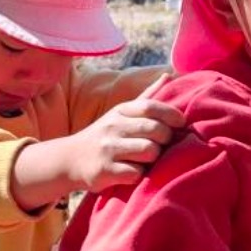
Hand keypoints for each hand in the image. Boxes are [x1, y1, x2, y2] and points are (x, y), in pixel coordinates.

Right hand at [66, 82, 186, 193]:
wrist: (69, 159)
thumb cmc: (104, 136)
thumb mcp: (121, 113)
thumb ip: (146, 96)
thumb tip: (169, 74)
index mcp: (120, 111)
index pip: (151, 106)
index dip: (171, 115)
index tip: (180, 124)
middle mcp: (113, 126)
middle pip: (156, 130)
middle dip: (165, 140)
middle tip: (160, 145)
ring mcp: (107, 148)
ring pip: (149, 152)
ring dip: (153, 159)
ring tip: (144, 160)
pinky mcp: (104, 171)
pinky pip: (136, 174)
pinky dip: (138, 176)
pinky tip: (130, 172)